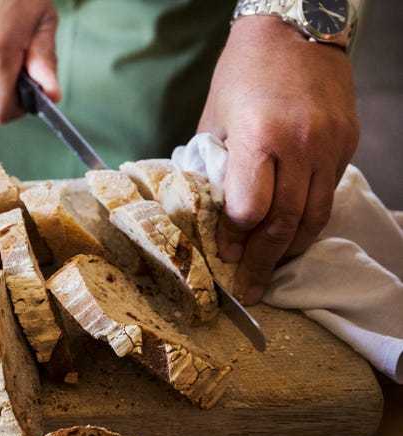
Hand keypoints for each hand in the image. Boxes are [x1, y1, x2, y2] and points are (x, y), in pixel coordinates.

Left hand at [198, 16, 358, 304]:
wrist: (297, 29)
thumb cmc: (244, 72)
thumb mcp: (215, 118)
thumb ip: (212, 167)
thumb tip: (202, 213)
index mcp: (260, 137)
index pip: (249, 209)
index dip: (234, 239)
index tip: (223, 256)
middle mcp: (301, 144)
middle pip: (283, 223)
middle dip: (262, 263)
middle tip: (249, 292)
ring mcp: (330, 146)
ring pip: (313, 217)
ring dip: (289, 251)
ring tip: (270, 273)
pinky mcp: (347, 146)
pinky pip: (326, 196)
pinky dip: (307, 222)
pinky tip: (289, 236)